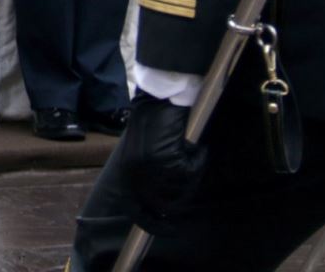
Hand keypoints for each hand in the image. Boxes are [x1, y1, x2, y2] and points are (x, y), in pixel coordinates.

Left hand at [120, 92, 208, 225]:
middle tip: (189, 191)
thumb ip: (147, 176)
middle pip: (161, 205)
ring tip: (191, 155)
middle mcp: (136, 172)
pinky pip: (191, 172)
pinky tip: (195, 146)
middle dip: (178, 203)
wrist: (160, 97)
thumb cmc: (154, 121)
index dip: (149, 222)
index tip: (165, 227)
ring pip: (180, 189)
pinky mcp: (168, 159)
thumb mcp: (142, 152)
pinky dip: (198, 161)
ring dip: (191, 175)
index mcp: (126, 170)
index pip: (133, 207)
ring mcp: (152, 167)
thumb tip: (161, 206)